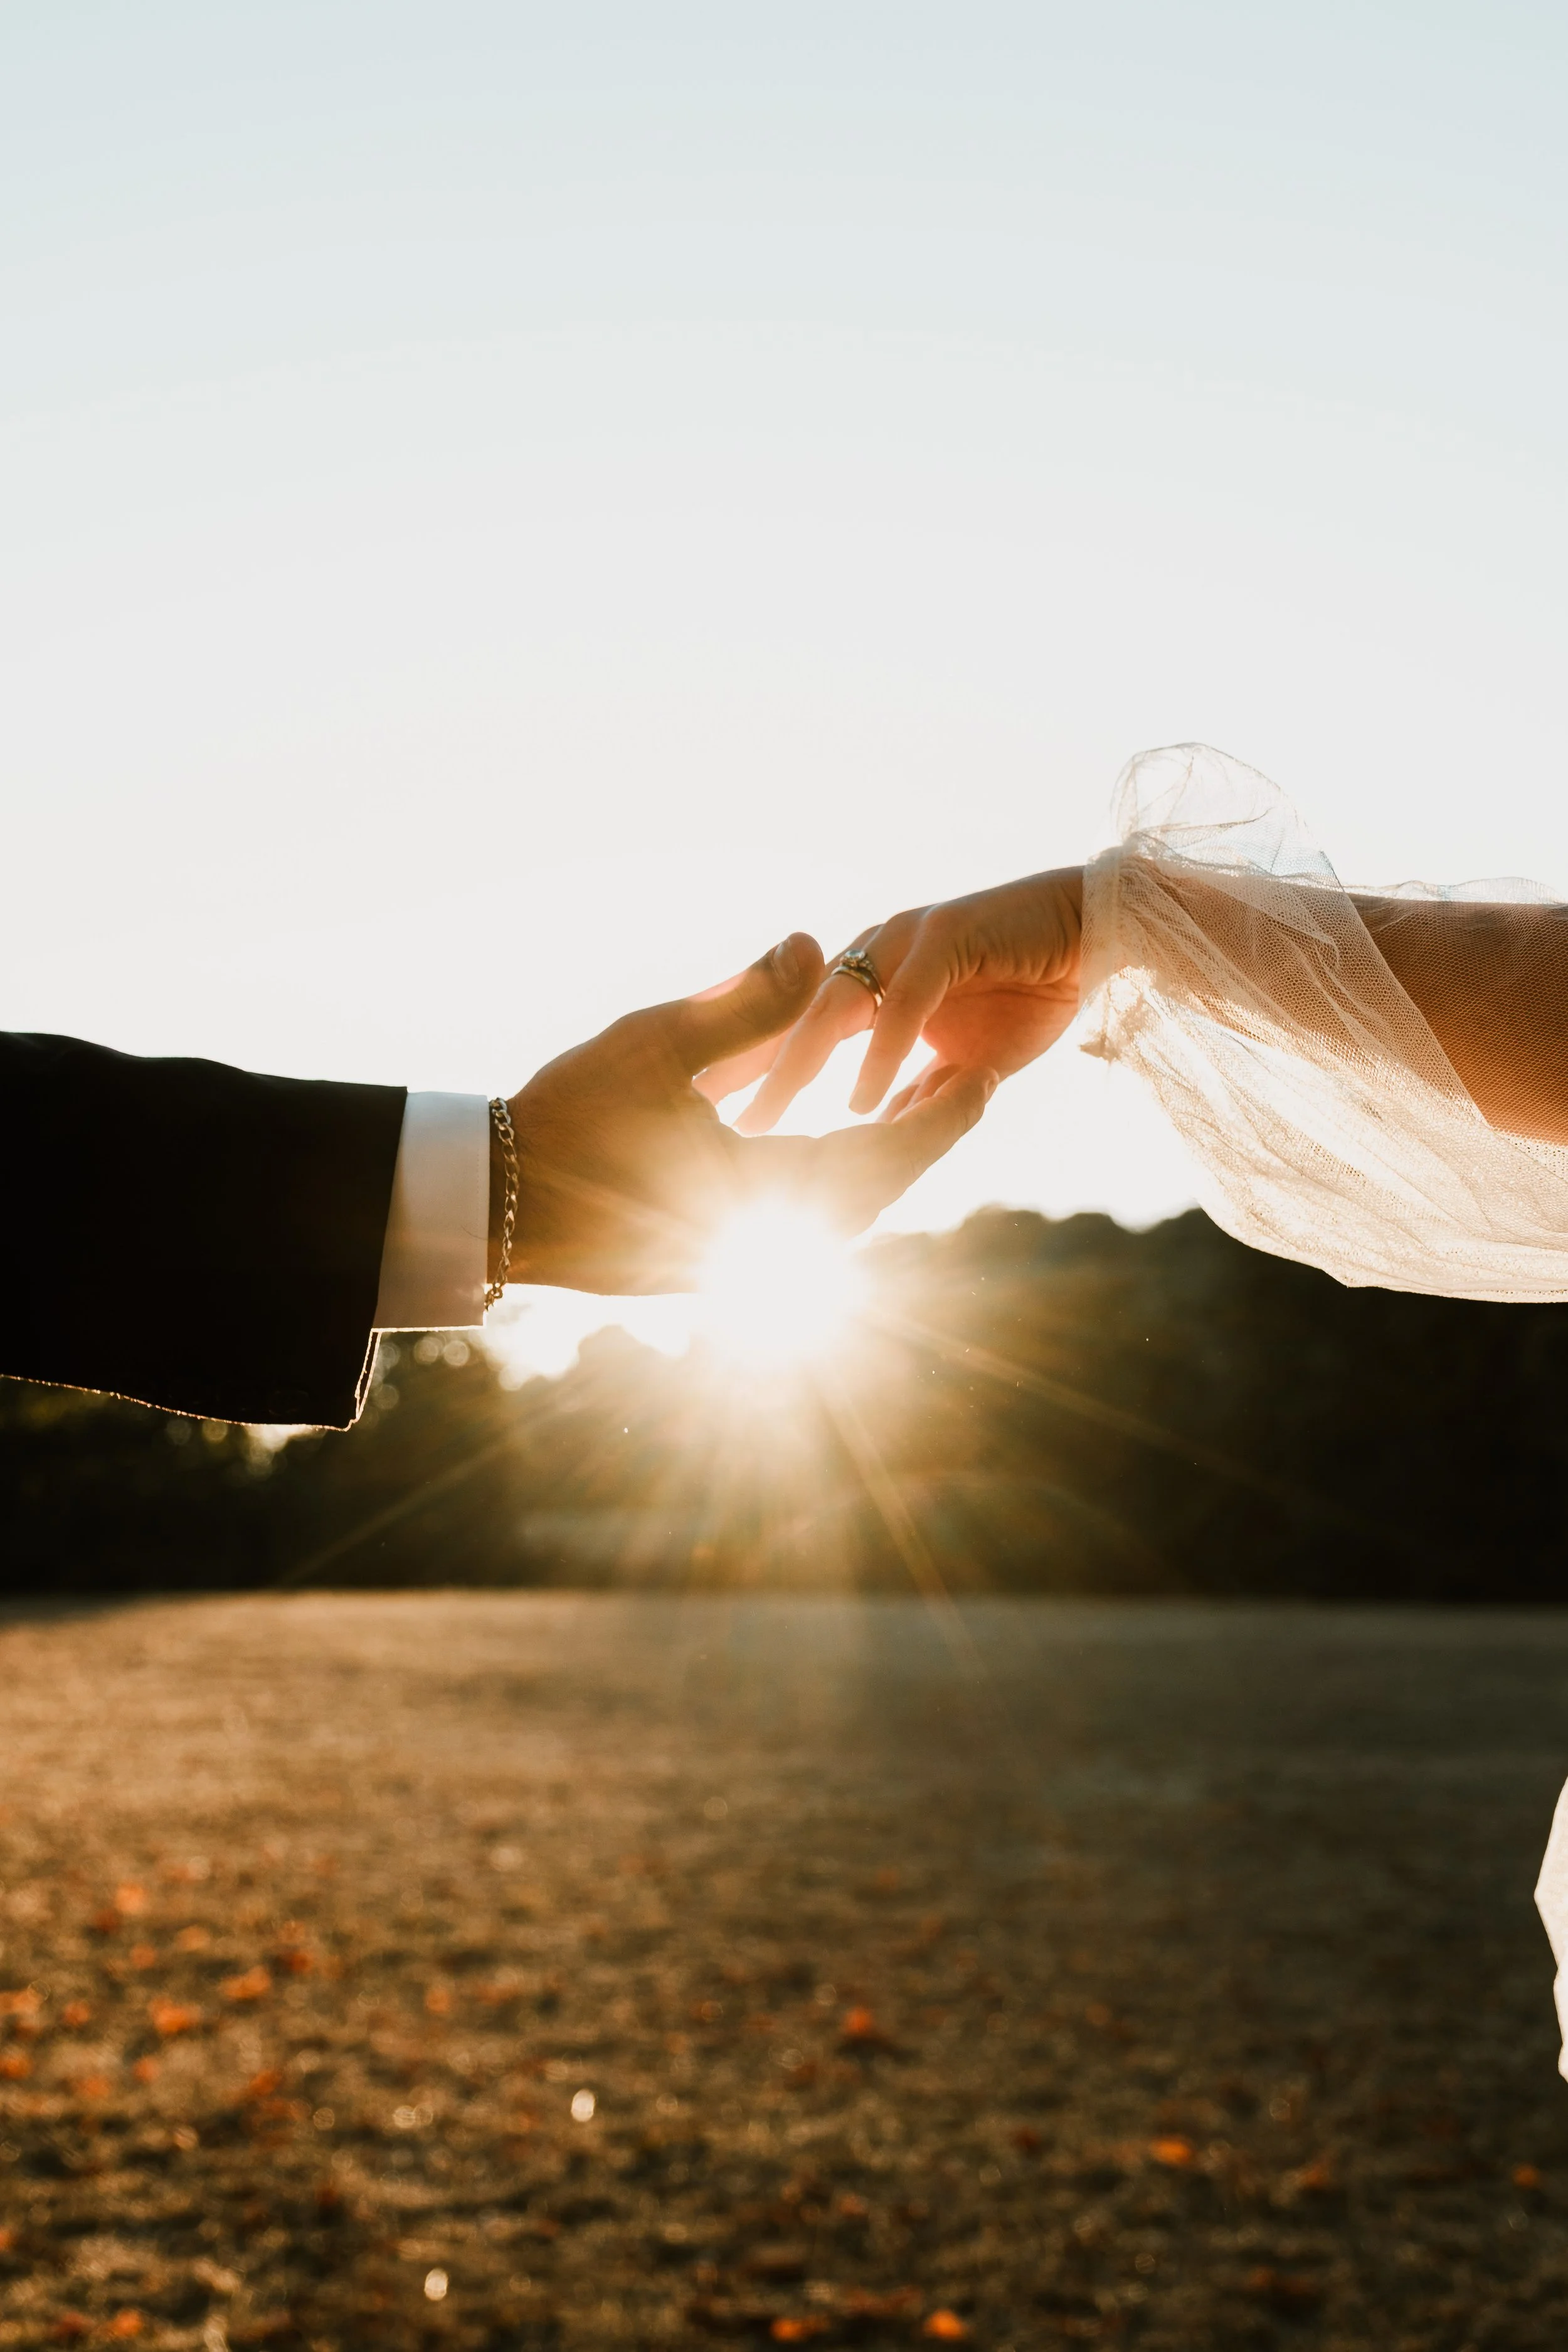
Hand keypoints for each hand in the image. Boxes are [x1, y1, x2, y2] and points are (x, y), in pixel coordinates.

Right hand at [494, 935, 995, 1293]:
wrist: (484, 1207)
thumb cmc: (563, 1119)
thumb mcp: (653, 1043)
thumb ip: (743, 1000)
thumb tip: (813, 940)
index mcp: (763, 1195)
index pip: (884, 1159)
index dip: (941, 1119)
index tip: (987, 1079)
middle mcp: (759, 1247)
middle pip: (870, 1197)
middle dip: (918, 1143)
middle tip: (959, 1088)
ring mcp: (726, 1270)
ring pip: (831, 1222)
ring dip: (872, 1168)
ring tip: (900, 1113)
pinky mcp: (696, 1273)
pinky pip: (787, 1235)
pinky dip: (821, 1191)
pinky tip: (817, 1153)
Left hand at [710, 869, 1084, 1133]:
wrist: (1099, 930)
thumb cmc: (1030, 989)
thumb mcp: (959, 1056)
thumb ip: (915, 1087)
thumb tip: (881, 1131)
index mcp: (868, 979)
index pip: (791, 1030)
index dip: (751, 1073)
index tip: (709, 1125)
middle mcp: (873, 955)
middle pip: (793, 1020)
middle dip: (749, 1074)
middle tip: (708, 1130)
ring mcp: (906, 941)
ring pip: (835, 1009)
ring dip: (796, 1068)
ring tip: (763, 1121)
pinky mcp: (947, 937)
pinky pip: (903, 1006)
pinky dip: (880, 1056)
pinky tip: (859, 1105)